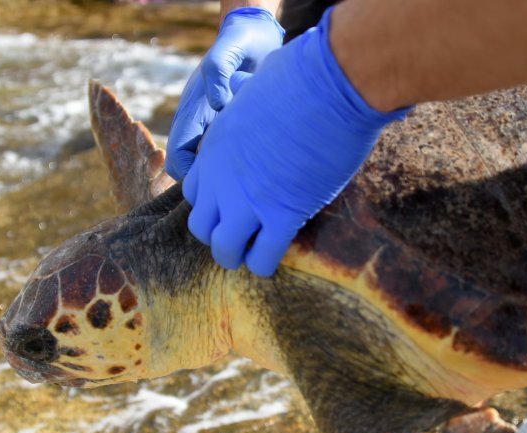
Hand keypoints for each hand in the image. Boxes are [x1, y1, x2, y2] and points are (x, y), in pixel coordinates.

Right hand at [165, 7, 283, 180]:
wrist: (255, 37)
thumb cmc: (240, 44)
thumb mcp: (227, 52)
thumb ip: (218, 73)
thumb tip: (218, 103)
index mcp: (191, 113)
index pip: (178, 161)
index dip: (191, 176)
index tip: (218, 177)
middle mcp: (199, 126)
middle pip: (191, 173)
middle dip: (209, 183)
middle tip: (238, 182)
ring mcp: (215, 129)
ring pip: (210, 169)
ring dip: (225, 175)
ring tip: (252, 172)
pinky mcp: (233, 129)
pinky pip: (229, 158)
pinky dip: (240, 164)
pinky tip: (262, 159)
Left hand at [183, 8, 408, 276]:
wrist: (331, 84)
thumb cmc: (302, 75)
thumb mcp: (255, 87)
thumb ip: (244, 104)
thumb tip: (244, 90)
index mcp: (215, 147)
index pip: (195, 192)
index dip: (215, 204)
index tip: (236, 205)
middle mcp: (222, 178)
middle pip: (201, 227)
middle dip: (221, 234)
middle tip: (246, 233)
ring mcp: (248, 199)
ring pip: (224, 250)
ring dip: (239, 255)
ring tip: (257, 252)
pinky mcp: (282, 215)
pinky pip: (263, 259)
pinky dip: (267, 264)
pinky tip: (278, 255)